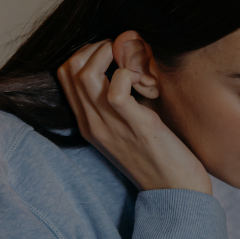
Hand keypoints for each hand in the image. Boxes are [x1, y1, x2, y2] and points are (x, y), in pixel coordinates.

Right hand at [57, 39, 210, 193]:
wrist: (176, 191)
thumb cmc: (158, 156)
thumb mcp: (127, 128)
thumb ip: (116, 105)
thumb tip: (122, 70)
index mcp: (89, 123)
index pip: (64, 75)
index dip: (83, 52)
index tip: (108, 51)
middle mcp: (94, 124)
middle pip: (68, 69)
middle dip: (93, 47)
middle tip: (119, 49)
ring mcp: (111, 127)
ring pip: (85, 75)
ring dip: (106, 54)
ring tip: (127, 59)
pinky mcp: (136, 127)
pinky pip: (116, 91)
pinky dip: (127, 75)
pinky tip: (142, 80)